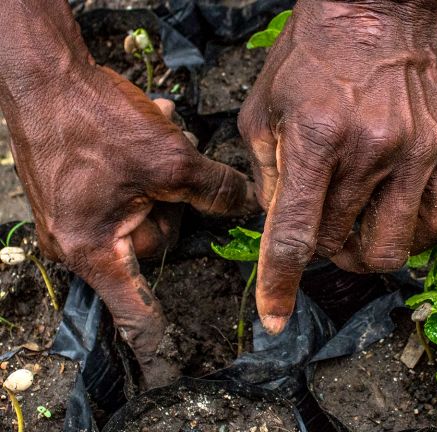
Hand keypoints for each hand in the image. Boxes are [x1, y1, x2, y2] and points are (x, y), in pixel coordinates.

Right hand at [3, 64, 257, 386]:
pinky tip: (147, 131)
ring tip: (157, 139)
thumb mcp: (169, 159)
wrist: (43, 74)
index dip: (154, 335)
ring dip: (162, 177)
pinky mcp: (78, 192)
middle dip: (173, 203)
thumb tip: (246, 205)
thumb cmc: (93, 119)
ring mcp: (75, 216)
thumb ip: (214, 190)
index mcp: (93, 248)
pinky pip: (127, 191)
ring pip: (146, 211)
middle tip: (169, 169)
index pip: (132, 306)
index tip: (165, 366)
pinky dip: (144, 165)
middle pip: (154, 244)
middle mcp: (77, 240)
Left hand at [238, 0, 436, 333]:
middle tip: (321, 231)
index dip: (279, 283)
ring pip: (392, 247)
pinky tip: (396, 221)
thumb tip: (278, 225)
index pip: (293, 232)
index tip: (274, 317)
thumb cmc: (312, 54)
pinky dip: (415, 238)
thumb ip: (265, 173)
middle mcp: (367, 150)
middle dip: (322, 251)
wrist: (376, 11)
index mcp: (313, 138)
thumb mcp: (264, 107)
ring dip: (366, 254)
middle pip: (340, 244)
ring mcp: (414, 153)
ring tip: (358, 231)